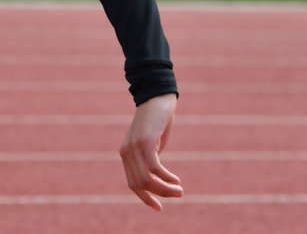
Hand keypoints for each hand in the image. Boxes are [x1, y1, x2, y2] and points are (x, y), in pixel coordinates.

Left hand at [119, 93, 182, 210]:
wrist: (157, 99)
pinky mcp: (145, 142)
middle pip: (140, 184)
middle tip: (178, 195)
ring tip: (179, 191)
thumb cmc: (157, 122)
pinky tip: (176, 180)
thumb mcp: (152, 144)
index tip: (159, 208)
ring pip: (147, 179)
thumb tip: (158, 178)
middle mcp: (127, 152)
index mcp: (126, 154)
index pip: (133, 183)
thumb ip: (152, 159)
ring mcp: (135, 147)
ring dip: (165, 189)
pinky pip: (155, 168)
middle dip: (159, 195)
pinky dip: (166, 177)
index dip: (145, 198)